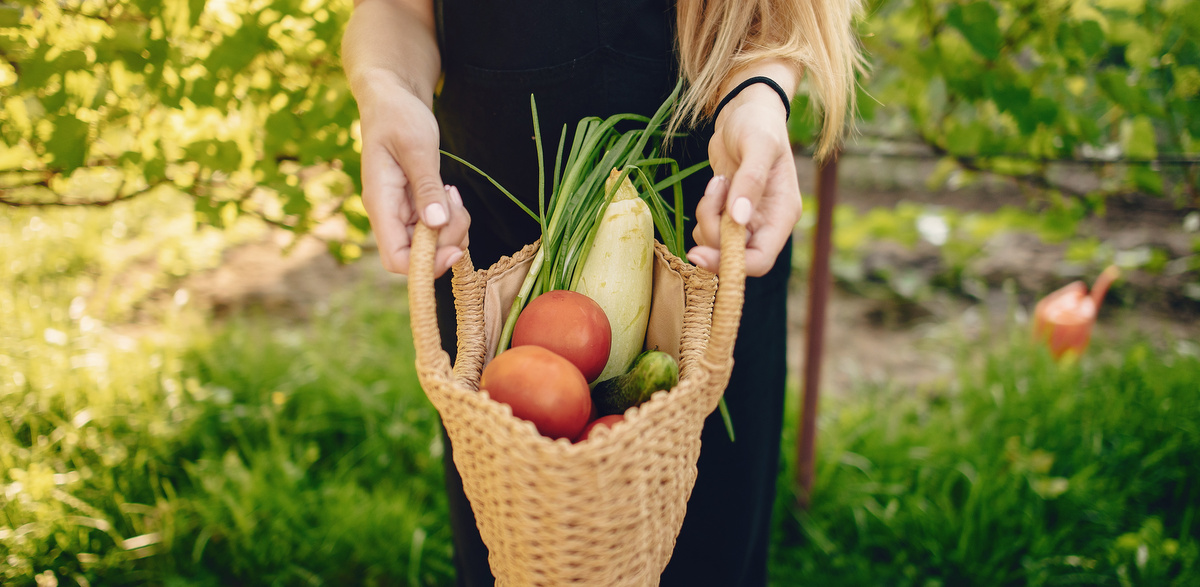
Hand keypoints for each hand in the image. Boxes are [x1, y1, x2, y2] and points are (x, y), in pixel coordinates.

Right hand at [357, 78, 469, 276]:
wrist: (392, 98)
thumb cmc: (398, 116)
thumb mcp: (416, 147)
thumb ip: (426, 186)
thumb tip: (436, 223)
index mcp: (380, 203)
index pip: (395, 258)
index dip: (426, 265)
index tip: (454, 248)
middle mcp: (389, 214)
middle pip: (419, 255)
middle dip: (447, 240)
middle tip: (456, 203)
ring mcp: (401, 213)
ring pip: (431, 243)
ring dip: (452, 227)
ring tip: (452, 192)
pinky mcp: (414, 207)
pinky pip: (436, 227)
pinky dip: (450, 218)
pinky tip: (450, 193)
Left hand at [687, 84, 800, 276]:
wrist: (745, 109)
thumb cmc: (758, 123)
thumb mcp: (757, 146)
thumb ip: (750, 182)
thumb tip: (738, 219)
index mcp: (782, 215)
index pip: (760, 261)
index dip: (730, 263)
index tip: (700, 253)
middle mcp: (766, 224)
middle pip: (733, 256)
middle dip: (713, 233)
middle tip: (711, 196)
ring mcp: (747, 220)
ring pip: (716, 243)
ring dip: (706, 217)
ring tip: (717, 183)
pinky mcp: (729, 213)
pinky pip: (708, 229)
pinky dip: (703, 213)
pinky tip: (715, 186)